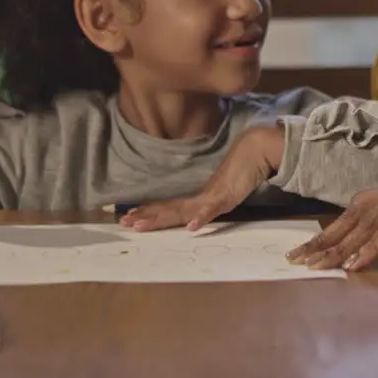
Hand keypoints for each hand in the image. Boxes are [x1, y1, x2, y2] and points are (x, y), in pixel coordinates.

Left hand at [120, 125, 284, 231]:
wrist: (254, 150)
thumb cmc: (241, 171)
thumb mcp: (224, 194)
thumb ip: (211, 204)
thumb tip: (198, 214)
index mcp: (198, 198)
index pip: (170, 207)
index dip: (150, 212)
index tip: (128, 217)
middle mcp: (200, 197)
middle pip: (169, 209)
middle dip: (146, 216)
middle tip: (123, 222)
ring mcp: (211, 197)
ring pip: (182, 210)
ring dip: (161, 218)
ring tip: (141, 225)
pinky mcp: (226, 197)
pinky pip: (212, 209)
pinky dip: (202, 217)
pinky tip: (192, 227)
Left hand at [285, 127, 377, 271]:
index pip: (362, 211)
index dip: (336, 230)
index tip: (315, 249)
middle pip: (353, 215)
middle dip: (325, 239)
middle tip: (297, 260)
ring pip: (366, 222)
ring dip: (339, 246)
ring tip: (316, 266)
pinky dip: (371, 246)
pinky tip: (354, 263)